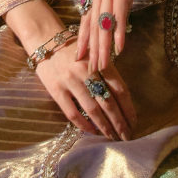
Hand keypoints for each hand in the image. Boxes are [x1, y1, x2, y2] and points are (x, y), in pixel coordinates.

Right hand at [4, 0, 136, 139]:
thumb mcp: (94, 54)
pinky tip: (93, 131)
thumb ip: (107, 72)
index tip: (134, 121)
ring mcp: (71, 81)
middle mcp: (87, 72)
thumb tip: (122, 99)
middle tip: (126, 135)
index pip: (119, 89)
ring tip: (112, 137)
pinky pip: (72, 113)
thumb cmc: (73, 48)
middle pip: (108, 102)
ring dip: (105, 126)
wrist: (44, 40)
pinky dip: (84, 125)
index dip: (128, 108)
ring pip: (92, 109)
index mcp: (100, 62)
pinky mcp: (56, 90)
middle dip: (119, 122)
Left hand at [78, 0, 156, 75]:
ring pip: (103, 26)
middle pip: (92, 27)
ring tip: (101, 66)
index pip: (88, 18)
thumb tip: (117, 1)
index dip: (84, 38)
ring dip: (102, 49)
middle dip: (90, 50)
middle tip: (87, 70)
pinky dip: (117, 34)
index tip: (80, 55)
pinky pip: (119, 16)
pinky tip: (118, 49)